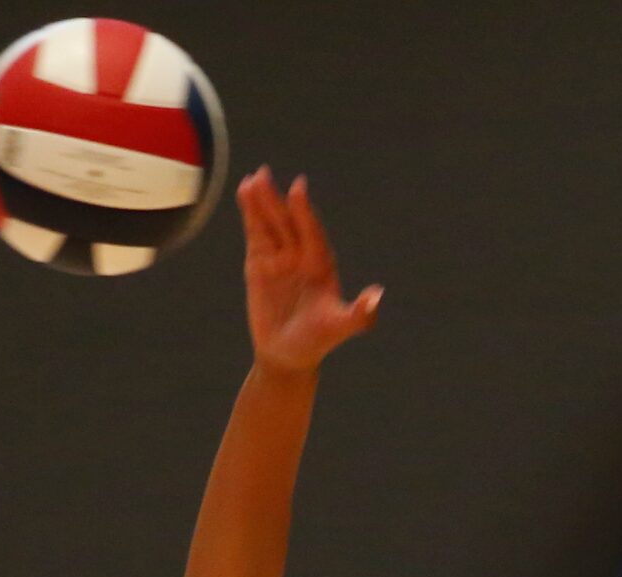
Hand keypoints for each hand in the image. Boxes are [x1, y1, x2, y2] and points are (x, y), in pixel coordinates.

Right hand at [236, 167, 382, 375]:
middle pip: (288, 222)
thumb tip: (376, 297)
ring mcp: (280, 257)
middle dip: (277, 200)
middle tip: (265, 175)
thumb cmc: (317, 341)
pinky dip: (250, 215)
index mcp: (321, 264)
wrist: (288, 356)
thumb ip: (359, 314)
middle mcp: (301, 255)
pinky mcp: (259, 263)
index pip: (312, 231)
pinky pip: (256, 233)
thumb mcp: (339, 327)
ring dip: (261, 201)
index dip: (305, 212)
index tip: (298, 189)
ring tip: (252, 179)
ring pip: (271, 223)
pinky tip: (244, 193)